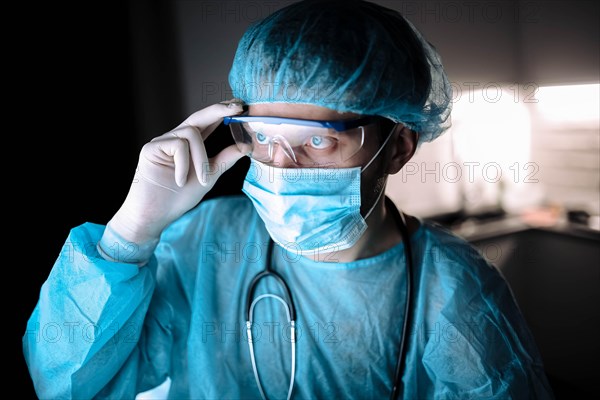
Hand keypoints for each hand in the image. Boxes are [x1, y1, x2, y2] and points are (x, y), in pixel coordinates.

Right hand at [107, 101, 244, 244]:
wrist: (154, 216)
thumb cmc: (177, 198)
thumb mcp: (208, 176)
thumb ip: (224, 160)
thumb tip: (245, 145)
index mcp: (188, 144)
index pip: (207, 122)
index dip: (223, 112)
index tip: (241, 106)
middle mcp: (174, 138)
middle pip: (198, 116)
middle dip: (219, 110)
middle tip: (237, 108)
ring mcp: (161, 142)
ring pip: (191, 134)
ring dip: (201, 158)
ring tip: (201, 180)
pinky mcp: (150, 148)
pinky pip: (178, 146)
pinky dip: (185, 165)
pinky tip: (180, 181)